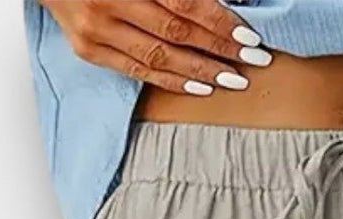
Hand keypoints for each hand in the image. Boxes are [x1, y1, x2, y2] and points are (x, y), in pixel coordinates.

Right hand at [42, 0, 269, 94]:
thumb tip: (220, 1)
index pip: (185, 2)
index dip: (220, 21)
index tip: (249, 37)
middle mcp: (110, 3)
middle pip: (176, 33)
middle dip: (219, 49)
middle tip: (253, 62)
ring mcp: (97, 29)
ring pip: (158, 58)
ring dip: (200, 72)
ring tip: (232, 80)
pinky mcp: (88, 49)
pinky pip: (136, 72)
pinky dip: (170, 80)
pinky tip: (197, 87)